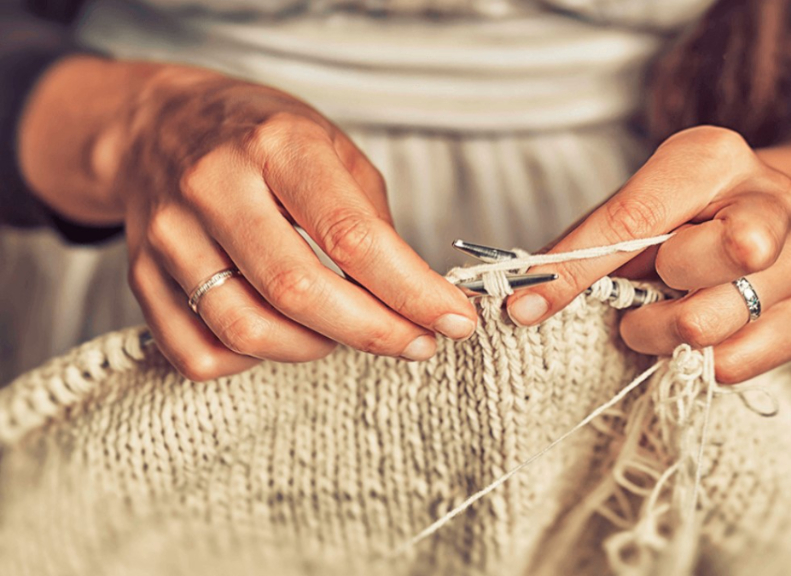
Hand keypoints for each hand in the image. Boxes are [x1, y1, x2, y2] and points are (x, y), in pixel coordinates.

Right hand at [104, 66, 476, 378]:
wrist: (162, 126)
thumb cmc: (265, 140)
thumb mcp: (334, 151)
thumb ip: (372, 223)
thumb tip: (417, 300)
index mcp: (277, 146)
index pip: (351, 236)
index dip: (411, 290)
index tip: (454, 320)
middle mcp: (214, 186)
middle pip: (298, 291)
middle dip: (374, 332)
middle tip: (417, 343)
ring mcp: (168, 234)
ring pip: (247, 331)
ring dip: (315, 348)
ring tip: (346, 331)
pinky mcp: (140, 275)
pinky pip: (199, 354)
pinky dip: (252, 363)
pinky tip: (280, 334)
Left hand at [505, 126, 790, 382]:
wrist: (776, 220)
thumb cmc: (689, 217)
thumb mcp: (634, 211)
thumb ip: (585, 247)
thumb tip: (523, 298)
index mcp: (714, 156)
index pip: (634, 217)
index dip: (575, 269)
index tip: (525, 307)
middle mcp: (772, 197)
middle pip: (690, 267)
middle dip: (645, 297)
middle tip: (639, 298)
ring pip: (714, 322)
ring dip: (664, 336)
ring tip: (659, 319)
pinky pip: (741, 361)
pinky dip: (702, 362)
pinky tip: (699, 339)